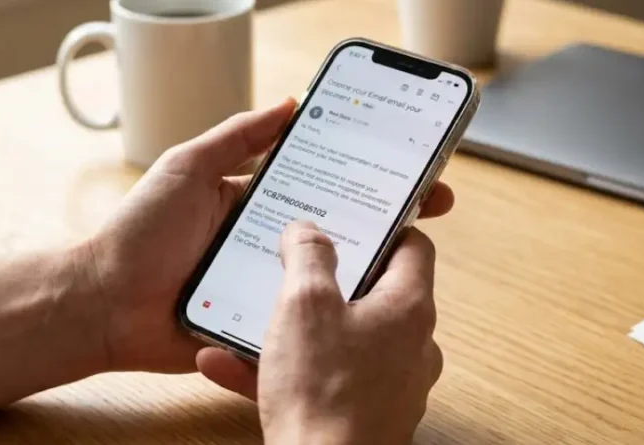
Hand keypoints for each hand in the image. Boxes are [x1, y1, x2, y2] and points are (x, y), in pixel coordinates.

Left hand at [85, 98, 453, 378]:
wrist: (107, 305)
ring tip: (406, 256)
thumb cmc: (140, 234)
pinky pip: (301, 316)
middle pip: (333, 229)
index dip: (360, 178)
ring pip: (324, 275)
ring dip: (361, 267)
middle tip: (424, 210)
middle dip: (380, 220)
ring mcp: (266, 283)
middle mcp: (267, 242)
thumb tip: (288, 105)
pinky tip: (365, 303)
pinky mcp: (260, 321)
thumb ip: (236, 136)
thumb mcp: (187, 167)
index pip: (320, 185)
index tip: (400, 170)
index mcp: (255, 203)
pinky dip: (330, 311)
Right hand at [258, 222, 442, 444]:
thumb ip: (308, 256)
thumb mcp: (304, 305)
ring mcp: (390, 383)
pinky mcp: (364, 412)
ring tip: (253, 314)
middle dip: (328, 278)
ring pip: (343, 337)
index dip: (381, 227)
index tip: (348, 220)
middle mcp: (410, 345)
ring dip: (297, 326)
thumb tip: (308, 231)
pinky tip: (230, 363)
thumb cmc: (321, 390)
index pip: (413, 247)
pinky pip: (324, 377)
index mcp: (407, 308)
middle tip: (293, 264)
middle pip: (374, 292)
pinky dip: (287, 367)